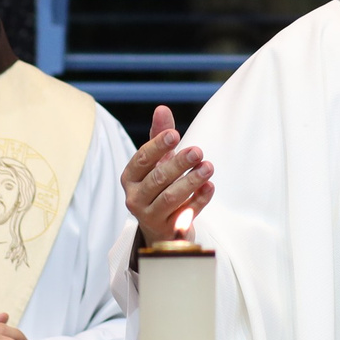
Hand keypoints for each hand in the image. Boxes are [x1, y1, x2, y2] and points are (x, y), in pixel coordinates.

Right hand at [121, 105, 212, 247]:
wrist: (161, 228)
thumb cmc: (158, 187)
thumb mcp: (157, 162)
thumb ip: (159, 137)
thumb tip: (162, 108)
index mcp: (129, 178)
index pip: (141, 160)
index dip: (157, 146)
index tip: (175, 134)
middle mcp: (135, 198)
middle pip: (157, 179)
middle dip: (178, 164)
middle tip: (198, 151)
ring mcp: (150, 217)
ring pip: (170, 198)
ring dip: (190, 182)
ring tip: (208, 167)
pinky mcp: (168, 231)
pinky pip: (185, 215)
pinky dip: (198, 201)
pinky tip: (210, 187)